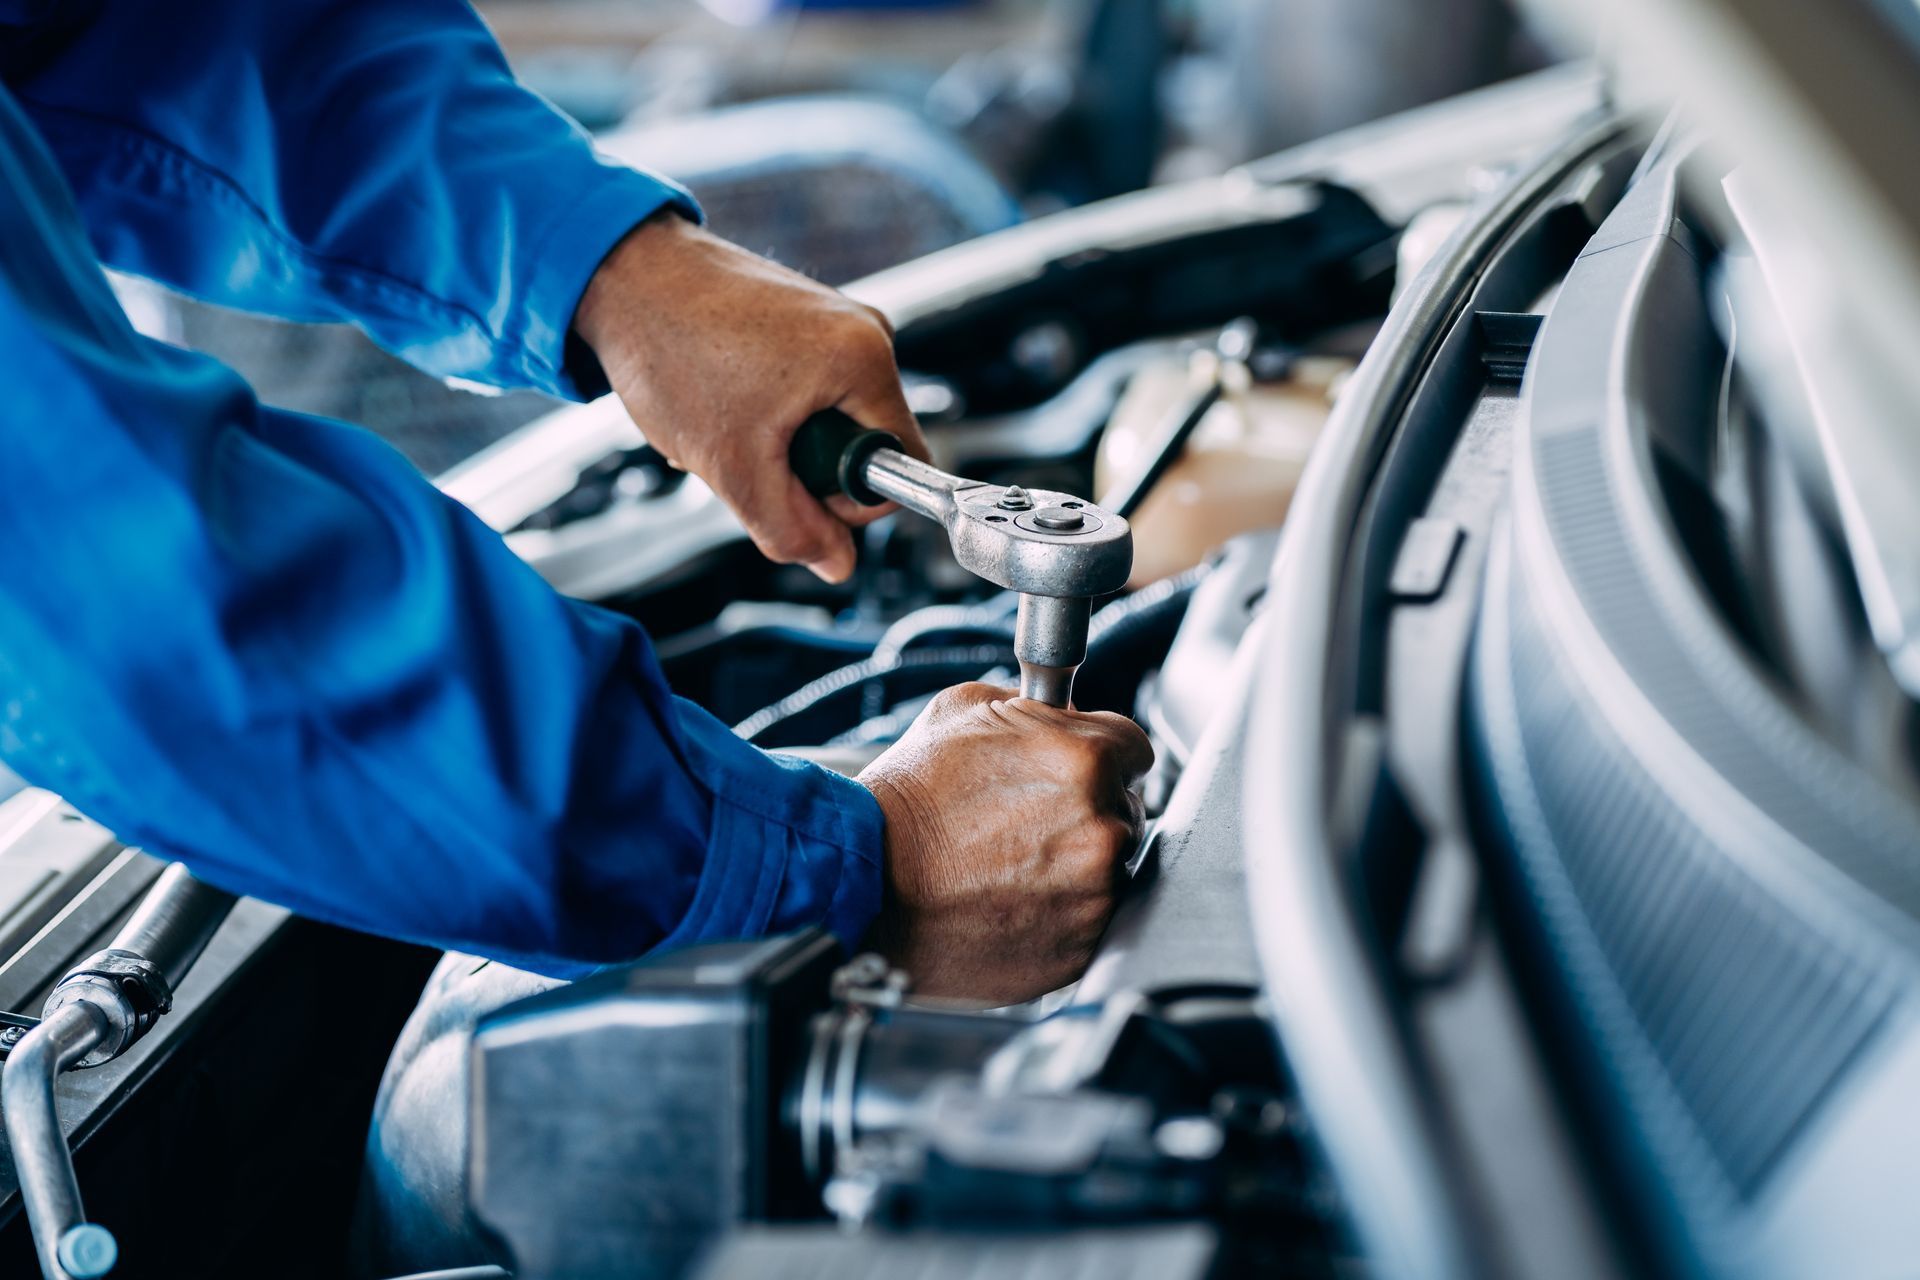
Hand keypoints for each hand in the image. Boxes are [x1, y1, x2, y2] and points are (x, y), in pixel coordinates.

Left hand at [572, 211, 927, 582]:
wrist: (620, 273)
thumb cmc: (671, 349)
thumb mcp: (734, 466)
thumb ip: (793, 528)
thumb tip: (837, 565)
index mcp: (865, 360)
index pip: (906, 464)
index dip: (854, 501)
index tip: (798, 492)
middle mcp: (864, 330)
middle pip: (865, 442)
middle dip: (806, 468)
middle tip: (747, 456)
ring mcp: (835, 318)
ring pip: (831, 418)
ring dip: (780, 441)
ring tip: (726, 422)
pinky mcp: (805, 314)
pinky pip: (810, 386)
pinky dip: (769, 409)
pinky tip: (723, 399)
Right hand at [856, 684, 1153, 1003]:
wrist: (867, 887)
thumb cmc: (904, 805)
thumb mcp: (962, 710)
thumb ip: (1031, 704)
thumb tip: (1059, 712)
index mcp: (1085, 761)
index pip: (1135, 749)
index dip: (1103, 755)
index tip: (1080, 768)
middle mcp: (1102, 830)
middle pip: (1125, 809)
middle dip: (1089, 809)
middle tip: (1028, 819)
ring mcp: (1095, 896)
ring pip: (1111, 868)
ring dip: (1078, 863)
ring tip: (1011, 862)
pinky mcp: (1079, 949)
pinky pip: (1090, 919)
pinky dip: (1062, 910)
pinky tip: (1012, 897)